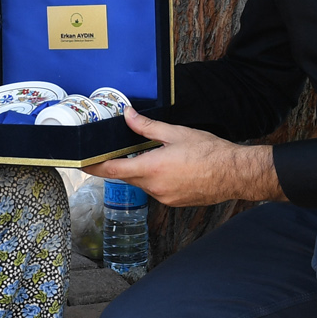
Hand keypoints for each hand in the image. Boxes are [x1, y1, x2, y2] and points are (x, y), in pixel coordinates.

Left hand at [83, 109, 283, 206]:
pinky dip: (157, 179)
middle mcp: (153, 187)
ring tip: (158, 156)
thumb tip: (128, 115)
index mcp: (150, 169)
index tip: (81, 163)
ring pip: (142, 183)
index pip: (111, 170)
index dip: (93, 166)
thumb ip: (147, 127)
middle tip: (123, 150)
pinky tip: (172, 168)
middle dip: (122, 164)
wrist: (235, 173)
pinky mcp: (174, 202)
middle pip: (126, 176)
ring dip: (143, 171)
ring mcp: (164, 198)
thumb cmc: (209, 152)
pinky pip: (156, 190)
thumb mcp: (176, 133)